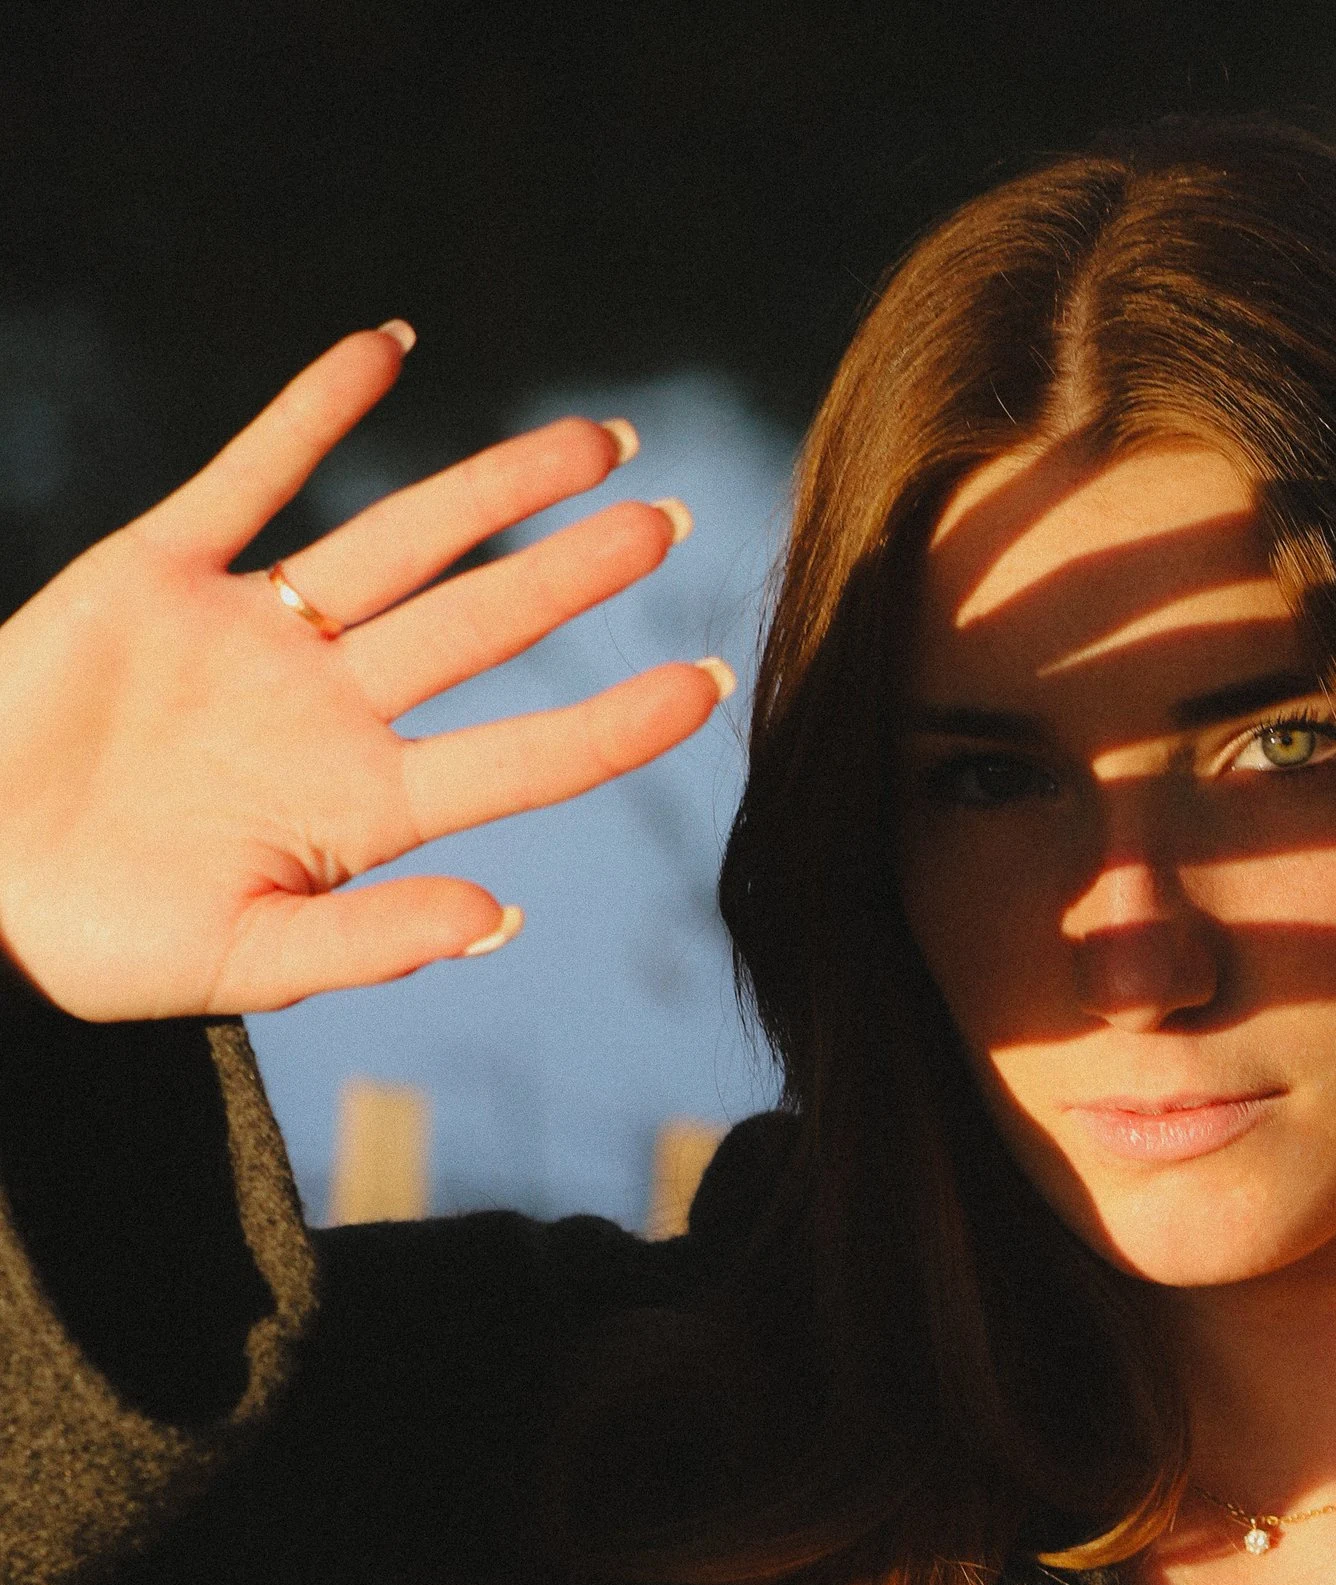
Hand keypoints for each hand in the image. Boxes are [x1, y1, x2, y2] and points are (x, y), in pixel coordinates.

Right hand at [0, 326, 731, 1019]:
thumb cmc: (104, 948)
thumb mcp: (246, 964)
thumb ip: (371, 942)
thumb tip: (501, 922)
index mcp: (362, 810)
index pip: (520, 759)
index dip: (616, 723)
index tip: (710, 685)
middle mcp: (328, 711)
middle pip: (481, 626)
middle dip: (577, 572)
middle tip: (672, 521)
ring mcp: (252, 636)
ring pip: (399, 541)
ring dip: (493, 489)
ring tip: (595, 444)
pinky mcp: (158, 573)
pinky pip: (252, 473)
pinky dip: (316, 408)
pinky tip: (391, 348)